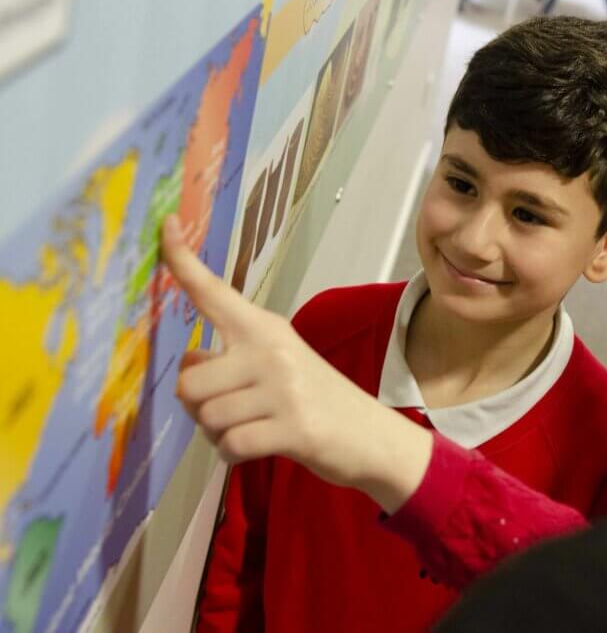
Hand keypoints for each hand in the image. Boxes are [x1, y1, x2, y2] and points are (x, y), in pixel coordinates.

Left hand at [161, 215, 431, 510]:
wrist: (372, 435)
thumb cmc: (318, 400)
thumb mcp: (277, 366)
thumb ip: (230, 358)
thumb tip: (189, 359)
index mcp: (265, 328)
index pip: (214, 290)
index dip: (181, 258)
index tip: (165, 222)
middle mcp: (271, 350)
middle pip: (189, 382)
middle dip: (200, 408)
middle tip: (234, 411)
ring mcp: (283, 389)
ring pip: (207, 419)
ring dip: (220, 433)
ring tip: (255, 427)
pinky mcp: (293, 427)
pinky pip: (229, 446)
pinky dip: (234, 454)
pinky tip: (261, 446)